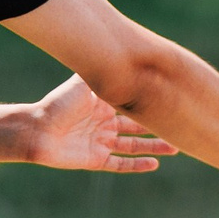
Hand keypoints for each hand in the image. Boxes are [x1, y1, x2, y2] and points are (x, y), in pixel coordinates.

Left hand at [27, 75, 178, 172]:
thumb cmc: (59, 103)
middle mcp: (104, 124)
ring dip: (153, 147)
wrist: (37, 130)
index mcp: (104, 105)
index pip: (132, 105)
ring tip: (176, 148)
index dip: (150, 105)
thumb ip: (104, 72)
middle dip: (158, 128)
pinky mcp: (95, 160)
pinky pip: (120, 164)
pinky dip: (137, 165)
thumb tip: (124, 52)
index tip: (172, 100)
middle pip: (138, 127)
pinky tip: (154, 165)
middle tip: (181, 126)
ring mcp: (101, 143)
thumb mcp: (84, 83)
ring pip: (133, 147)